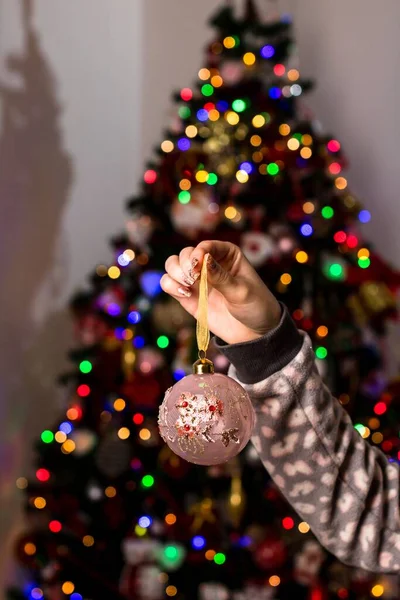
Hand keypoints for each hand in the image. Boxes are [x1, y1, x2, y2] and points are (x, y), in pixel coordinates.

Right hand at [161, 240, 280, 344]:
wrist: (254, 333)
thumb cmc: (256, 307)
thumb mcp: (242, 291)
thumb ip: (221, 277)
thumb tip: (203, 259)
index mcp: (227, 255)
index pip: (206, 246)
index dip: (198, 252)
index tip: (197, 265)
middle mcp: (209, 263)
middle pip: (185, 253)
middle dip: (185, 264)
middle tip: (193, 279)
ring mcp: (197, 280)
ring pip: (173, 265)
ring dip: (175, 272)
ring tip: (188, 287)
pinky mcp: (188, 296)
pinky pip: (169, 284)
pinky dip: (170, 285)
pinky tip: (183, 294)